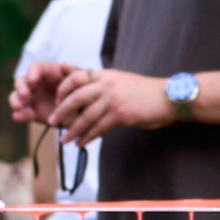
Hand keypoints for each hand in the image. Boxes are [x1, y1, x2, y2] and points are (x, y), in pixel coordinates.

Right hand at [10, 61, 78, 124]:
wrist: (82, 112)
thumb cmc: (81, 92)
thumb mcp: (80, 81)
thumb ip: (72, 72)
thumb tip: (63, 63)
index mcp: (47, 73)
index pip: (35, 68)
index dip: (32, 73)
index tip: (33, 81)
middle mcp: (36, 84)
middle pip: (21, 81)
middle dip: (20, 88)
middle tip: (25, 96)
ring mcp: (31, 98)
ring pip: (16, 97)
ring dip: (15, 101)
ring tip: (19, 108)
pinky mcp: (29, 112)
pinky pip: (20, 113)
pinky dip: (18, 114)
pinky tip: (20, 117)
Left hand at [50, 67, 171, 144]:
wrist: (168, 98)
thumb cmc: (142, 92)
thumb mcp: (118, 80)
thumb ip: (98, 82)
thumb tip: (75, 84)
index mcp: (105, 75)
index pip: (75, 77)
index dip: (62, 90)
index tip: (57, 102)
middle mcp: (107, 85)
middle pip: (75, 97)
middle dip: (61, 112)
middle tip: (52, 122)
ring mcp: (114, 100)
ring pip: (85, 116)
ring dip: (72, 130)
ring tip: (64, 140)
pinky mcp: (121, 115)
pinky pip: (99, 128)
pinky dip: (88, 137)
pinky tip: (81, 144)